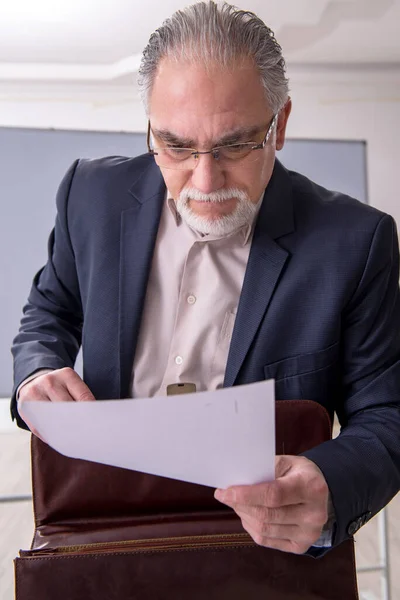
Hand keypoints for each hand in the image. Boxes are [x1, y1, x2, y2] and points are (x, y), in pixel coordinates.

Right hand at [18, 367, 94, 434]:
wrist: (34, 381)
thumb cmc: (59, 387)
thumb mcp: (72, 384)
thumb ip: (82, 397)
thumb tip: (96, 417)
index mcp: (66, 375)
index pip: (83, 397)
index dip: (91, 413)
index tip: (98, 425)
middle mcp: (49, 381)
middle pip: (67, 408)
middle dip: (78, 422)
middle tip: (88, 435)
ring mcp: (35, 392)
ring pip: (52, 418)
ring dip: (63, 431)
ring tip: (74, 439)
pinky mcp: (24, 405)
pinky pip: (39, 426)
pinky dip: (50, 435)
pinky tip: (59, 439)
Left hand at [214, 455, 329, 553]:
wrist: (321, 493)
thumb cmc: (298, 473)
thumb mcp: (286, 462)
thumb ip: (263, 470)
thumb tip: (235, 482)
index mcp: (311, 487)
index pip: (273, 494)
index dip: (245, 495)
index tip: (224, 492)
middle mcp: (315, 513)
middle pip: (266, 514)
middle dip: (240, 505)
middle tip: (225, 495)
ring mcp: (309, 533)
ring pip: (264, 529)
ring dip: (244, 515)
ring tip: (236, 504)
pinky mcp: (302, 546)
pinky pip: (267, 540)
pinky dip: (251, 527)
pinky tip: (248, 515)